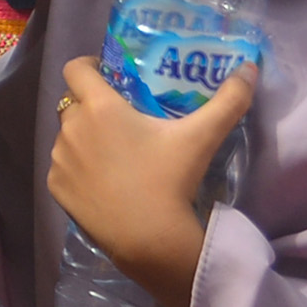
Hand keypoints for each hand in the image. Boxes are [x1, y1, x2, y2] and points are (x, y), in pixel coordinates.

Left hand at [48, 59, 257, 306]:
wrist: (149, 240)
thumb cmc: (170, 181)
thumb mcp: (202, 137)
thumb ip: (229, 99)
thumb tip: (251, 68)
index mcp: (99, 107)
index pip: (76, 68)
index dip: (91, 66)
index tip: (111, 76)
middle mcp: (71, 128)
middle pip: (73, 103)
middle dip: (91, 105)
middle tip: (122, 119)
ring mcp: (60, 160)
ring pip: (67, 136)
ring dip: (83, 138)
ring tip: (114, 154)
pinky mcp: (55, 189)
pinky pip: (62, 168)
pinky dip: (77, 169)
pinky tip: (102, 182)